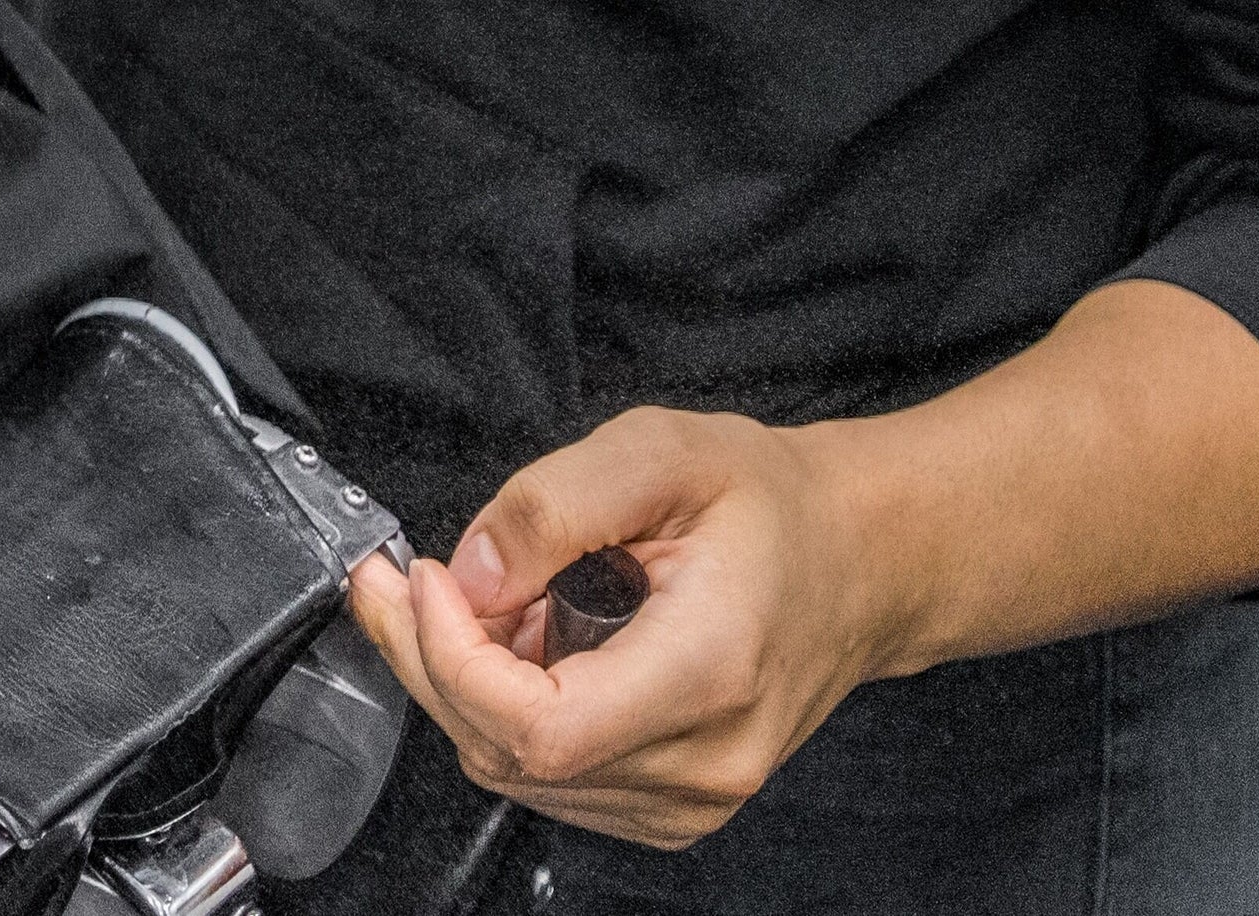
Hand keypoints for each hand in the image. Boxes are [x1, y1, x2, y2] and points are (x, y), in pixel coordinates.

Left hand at [346, 407, 901, 849]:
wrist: (855, 561)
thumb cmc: (771, 506)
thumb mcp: (660, 452)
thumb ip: (552, 505)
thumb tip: (471, 571)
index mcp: (707, 671)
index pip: (538, 727)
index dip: (451, 656)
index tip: (424, 578)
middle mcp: (705, 760)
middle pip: (508, 754)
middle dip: (430, 660)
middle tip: (403, 580)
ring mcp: (694, 797)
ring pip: (515, 772)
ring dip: (466, 687)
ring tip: (481, 602)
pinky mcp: (673, 807)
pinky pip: (549, 779)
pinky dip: (505, 715)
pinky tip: (521, 649)